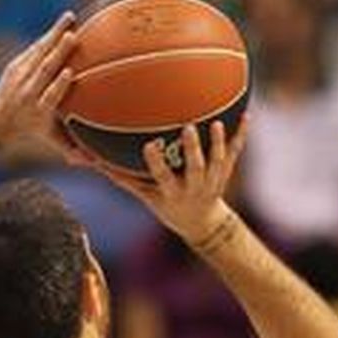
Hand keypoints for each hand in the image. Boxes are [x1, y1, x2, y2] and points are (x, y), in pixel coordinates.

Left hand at [0, 12, 78, 154]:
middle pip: (43, 70)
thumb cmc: (32, 130)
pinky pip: (34, 49)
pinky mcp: (16, 66)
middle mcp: (28, 92)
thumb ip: (71, 150)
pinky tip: (63, 23)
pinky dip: (48, 36)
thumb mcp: (50, 141)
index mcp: (39, 111)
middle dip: (57, 53)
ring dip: (54, 36)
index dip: (58, 85)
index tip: (70, 72)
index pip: (49, 97)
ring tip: (70, 19)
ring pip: (38, 54)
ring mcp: (19, 77)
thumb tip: (95, 164)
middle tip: (73, 37)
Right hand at [98, 121, 247, 244]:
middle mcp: (195, 187)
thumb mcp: (143, 195)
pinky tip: (246, 114)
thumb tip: (90, 159)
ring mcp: (213, 180)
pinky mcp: (226, 173)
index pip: (163, 178)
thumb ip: (120, 177)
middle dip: (193, 150)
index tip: (148, 146)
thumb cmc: (166, 204)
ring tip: (216, 121)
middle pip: (196, 169)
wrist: (202, 222)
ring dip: (218, 142)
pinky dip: (241, 135)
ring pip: (218, 161)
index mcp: (173, 193)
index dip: (156, 163)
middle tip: (188, 127)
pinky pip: (235, 152)